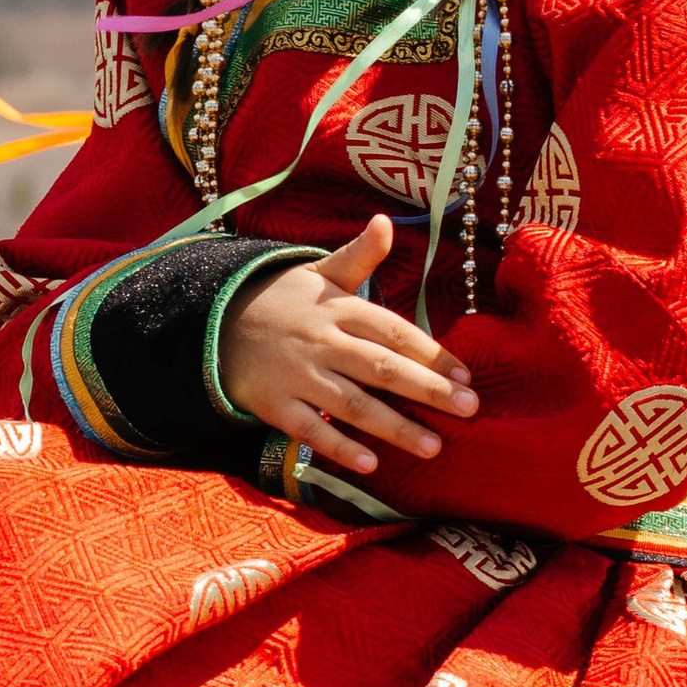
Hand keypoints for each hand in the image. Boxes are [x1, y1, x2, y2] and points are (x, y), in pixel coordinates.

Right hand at [218, 215, 477, 476]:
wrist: (217, 322)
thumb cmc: (284, 300)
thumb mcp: (320, 272)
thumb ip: (360, 255)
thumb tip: (385, 222)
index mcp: (339, 308)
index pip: (394, 331)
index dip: (432, 354)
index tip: (466, 377)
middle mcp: (322, 342)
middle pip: (381, 368)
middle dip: (427, 390)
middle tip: (470, 409)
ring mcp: (298, 375)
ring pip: (353, 405)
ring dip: (394, 426)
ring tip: (433, 447)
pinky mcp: (275, 405)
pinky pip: (311, 430)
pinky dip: (339, 446)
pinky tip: (370, 464)